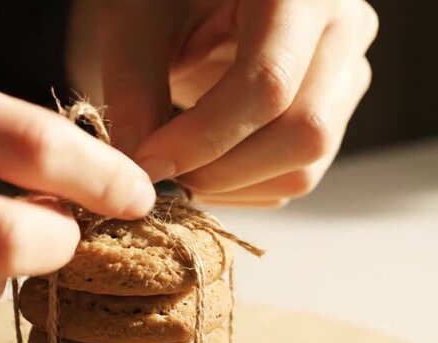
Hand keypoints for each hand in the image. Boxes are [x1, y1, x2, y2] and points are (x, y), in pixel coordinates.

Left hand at [69, 0, 377, 206]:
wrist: (196, 2)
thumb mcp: (138, 23)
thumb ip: (134, 90)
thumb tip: (138, 169)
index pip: (268, 82)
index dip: (204, 136)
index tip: (149, 163)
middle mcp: (343, 30)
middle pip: (303, 132)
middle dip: (219, 169)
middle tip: (160, 171)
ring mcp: (344, 75)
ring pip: (304, 167)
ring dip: (228, 185)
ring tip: (175, 164)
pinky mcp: (330, 113)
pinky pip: (294, 176)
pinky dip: (240, 188)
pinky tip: (200, 164)